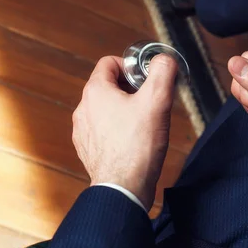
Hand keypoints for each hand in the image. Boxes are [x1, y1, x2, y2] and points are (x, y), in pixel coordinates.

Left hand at [72, 55, 177, 209]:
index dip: (131, 67)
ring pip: (105, 109)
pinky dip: (117, 131)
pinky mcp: (87, 149)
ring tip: (143, 124)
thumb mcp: (157, 102)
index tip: (147, 80)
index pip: (110, 63)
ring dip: (123, 111)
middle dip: (130, 90)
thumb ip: (162, 73)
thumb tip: (164, 58)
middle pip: (108, 86)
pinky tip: (133, 142)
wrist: (123, 188)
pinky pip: (102, 131)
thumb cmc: (138, 146)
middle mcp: (83, 108)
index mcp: (95, 91)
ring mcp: (82, 131)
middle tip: (151, 102)